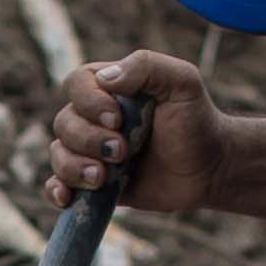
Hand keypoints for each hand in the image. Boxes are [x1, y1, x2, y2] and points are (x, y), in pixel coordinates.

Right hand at [48, 50, 222, 215]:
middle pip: (64, 122)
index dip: (88, 102)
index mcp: (110, 87)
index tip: (117, 119)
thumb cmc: (196, 120)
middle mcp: (94, 117)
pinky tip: (67, 198)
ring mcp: (91, 151)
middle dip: (89, 141)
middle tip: (123, 152)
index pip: (76, 84)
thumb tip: (104, 79)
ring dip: (75, 167)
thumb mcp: (183, 82)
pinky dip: (56, 190)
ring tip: (103, 179)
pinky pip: (58, 184)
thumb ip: (147, 67)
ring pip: (58, 154)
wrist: (209, 169)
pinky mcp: (93, 182)